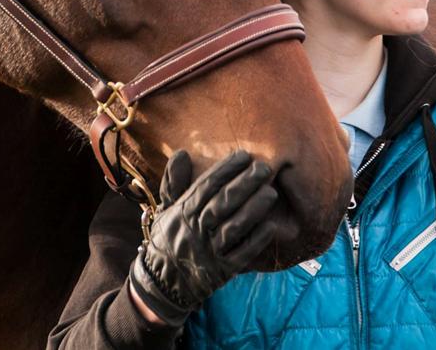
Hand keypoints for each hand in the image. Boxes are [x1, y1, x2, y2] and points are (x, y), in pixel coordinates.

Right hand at [129, 149, 278, 326]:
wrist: (164, 283)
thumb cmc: (170, 238)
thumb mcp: (166, 209)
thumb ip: (173, 182)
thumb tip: (181, 153)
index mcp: (183, 212)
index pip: (206, 186)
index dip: (225, 169)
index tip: (243, 155)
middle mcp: (196, 230)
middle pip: (222, 203)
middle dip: (244, 184)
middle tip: (264, 168)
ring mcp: (210, 251)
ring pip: (233, 228)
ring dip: (253, 209)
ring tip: (271, 192)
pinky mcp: (223, 270)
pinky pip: (242, 255)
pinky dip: (256, 241)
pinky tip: (270, 226)